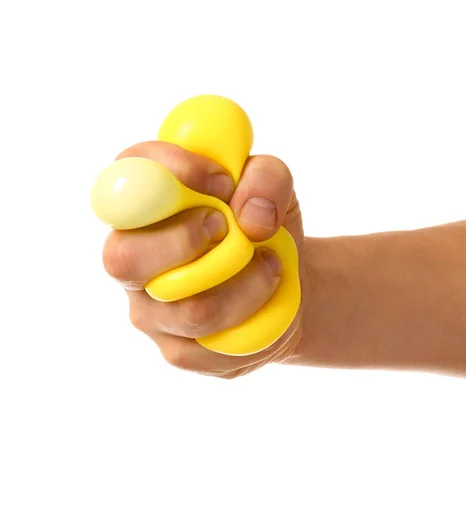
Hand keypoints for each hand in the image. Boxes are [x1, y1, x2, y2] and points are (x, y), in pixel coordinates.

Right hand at [102, 141, 305, 377]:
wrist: (286, 281)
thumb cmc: (263, 225)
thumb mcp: (275, 188)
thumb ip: (266, 178)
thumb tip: (251, 217)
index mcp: (146, 202)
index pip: (126, 175)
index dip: (170, 171)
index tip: (224, 181)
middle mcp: (132, 256)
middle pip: (123, 258)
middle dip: (187, 240)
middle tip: (230, 229)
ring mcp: (149, 309)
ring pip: (189, 310)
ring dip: (248, 284)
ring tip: (271, 265)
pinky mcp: (176, 350)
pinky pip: (214, 345)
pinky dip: (256, 318)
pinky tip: (267, 302)